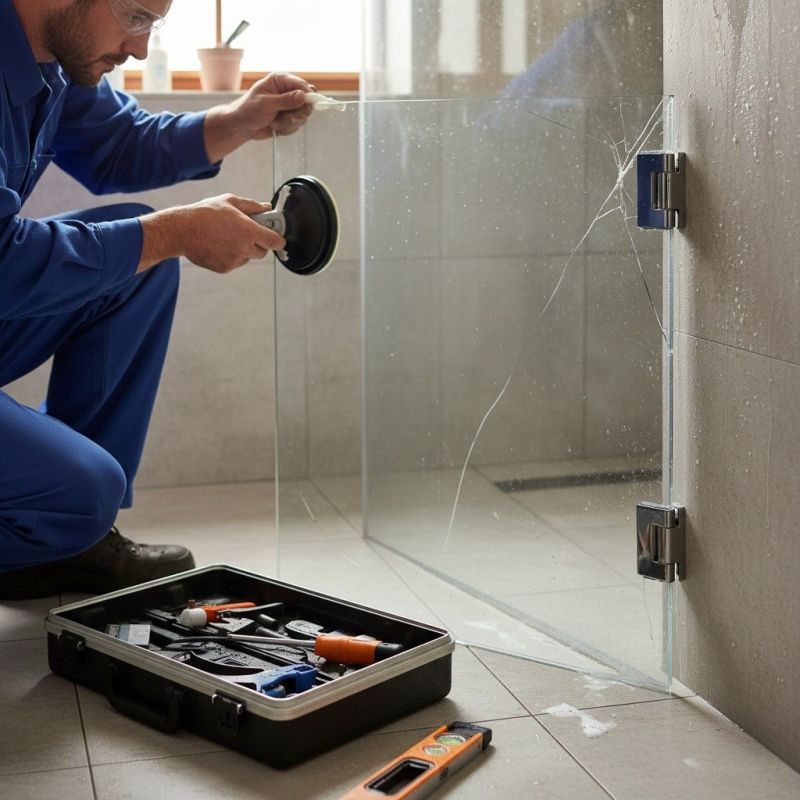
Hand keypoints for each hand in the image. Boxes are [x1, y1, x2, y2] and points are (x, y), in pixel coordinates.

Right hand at [139, 194, 285, 273]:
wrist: (182, 231)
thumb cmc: (205, 213)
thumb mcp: (230, 202)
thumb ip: (252, 206)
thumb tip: (266, 207)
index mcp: (249, 231)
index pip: (275, 241)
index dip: (279, 240)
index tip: (279, 238)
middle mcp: (244, 248)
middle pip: (263, 252)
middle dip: (260, 243)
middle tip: (249, 233)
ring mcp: (235, 260)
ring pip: (248, 257)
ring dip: (245, 250)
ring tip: (228, 237)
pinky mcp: (225, 268)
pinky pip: (235, 262)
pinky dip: (232, 255)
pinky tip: (219, 244)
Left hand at [234, 71, 315, 139]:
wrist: (243, 126)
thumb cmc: (249, 110)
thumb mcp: (266, 104)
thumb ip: (285, 100)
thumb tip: (303, 96)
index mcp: (281, 80)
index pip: (302, 85)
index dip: (308, 95)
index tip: (307, 106)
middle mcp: (288, 91)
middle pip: (307, 101)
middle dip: (297, 113)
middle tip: (287, 118)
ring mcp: (291, 105)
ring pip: (303, 116)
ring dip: (289, 123)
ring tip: (274, 122)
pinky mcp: (291, 117)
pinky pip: (297, 125)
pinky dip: (287, 128)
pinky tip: (275, 126)